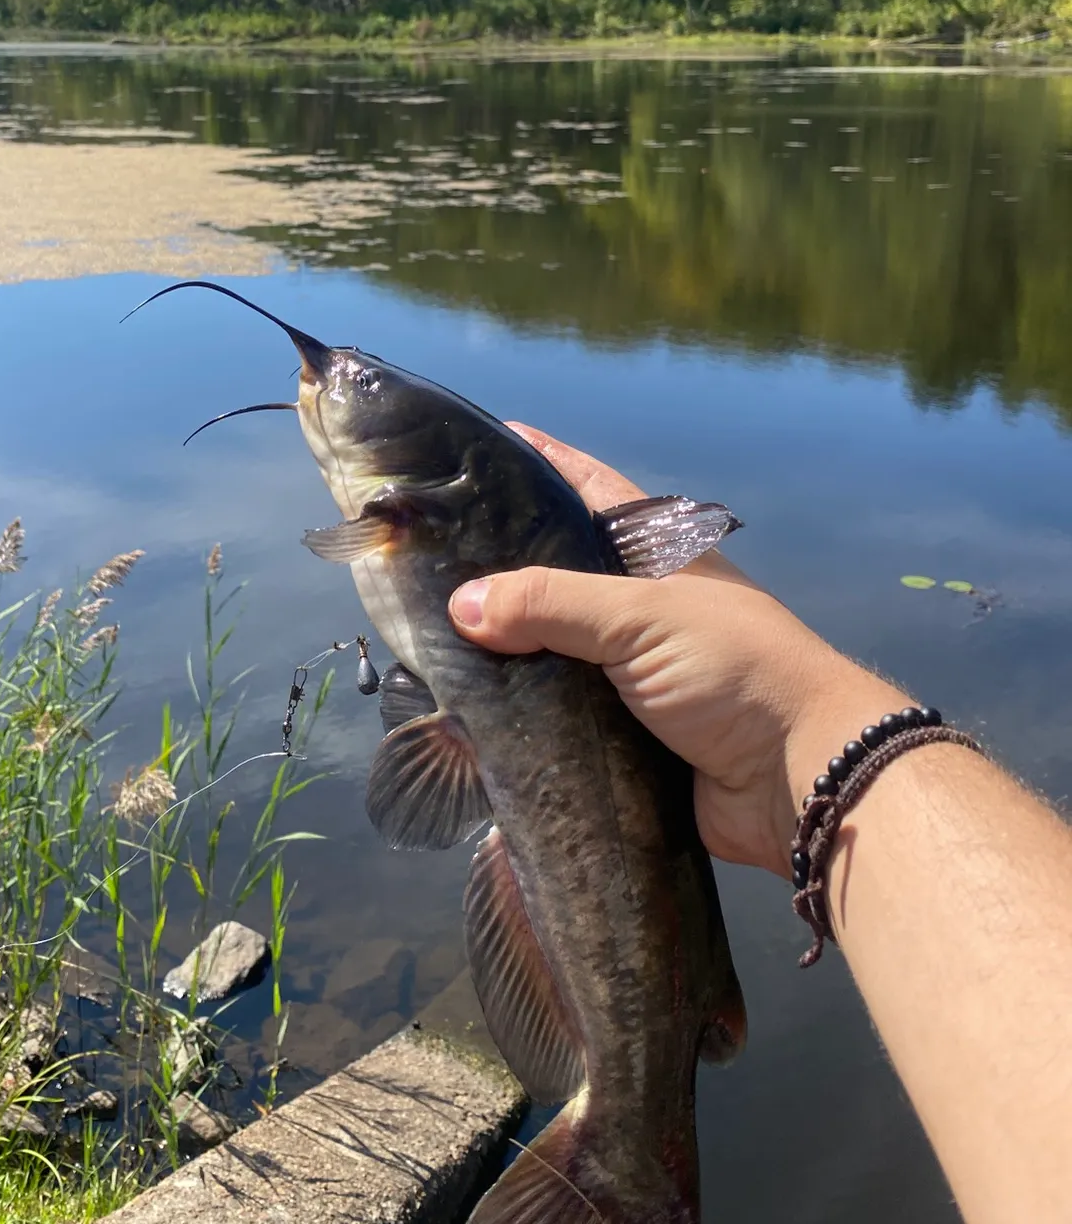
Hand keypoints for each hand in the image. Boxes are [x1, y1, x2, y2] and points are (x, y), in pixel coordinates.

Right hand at [449, 425, 901, 876]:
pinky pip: (548, 715)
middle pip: (551, 573)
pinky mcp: (616, 734)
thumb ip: (549, 602)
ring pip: (542, 648)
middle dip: (494, 566)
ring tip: (423, 633)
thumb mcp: (642, 616)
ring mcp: (625, 671)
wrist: (800, 780)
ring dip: (495, 650)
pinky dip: (512, 713)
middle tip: (422, 553)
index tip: (485, 443)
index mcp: (656, 555)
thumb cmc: (734, 670)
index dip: (542, 461)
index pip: (588, 488)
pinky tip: (460, 710)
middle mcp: (637, 607)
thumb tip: (461, 605)